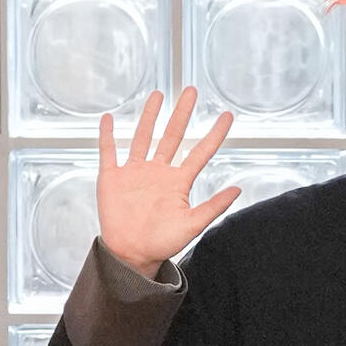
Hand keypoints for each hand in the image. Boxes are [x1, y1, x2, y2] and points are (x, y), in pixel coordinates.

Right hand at [97, 88, 239, 276]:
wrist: (132, 254)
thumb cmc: (162, 242)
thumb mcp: (192, 225)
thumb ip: (214, 206)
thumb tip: (238, 189)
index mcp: (178, 181)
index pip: (200, 151)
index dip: (214, 134)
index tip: (227, 116)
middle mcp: (158, 171)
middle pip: (172, 135)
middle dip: (182, 113)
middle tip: (191, 91)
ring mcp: (135, 172)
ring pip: (143, 136)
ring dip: (150, 116)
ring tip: (158, 95)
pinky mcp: (113, 177)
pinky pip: (109, 151)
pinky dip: (108, 136)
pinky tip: (109, 119)